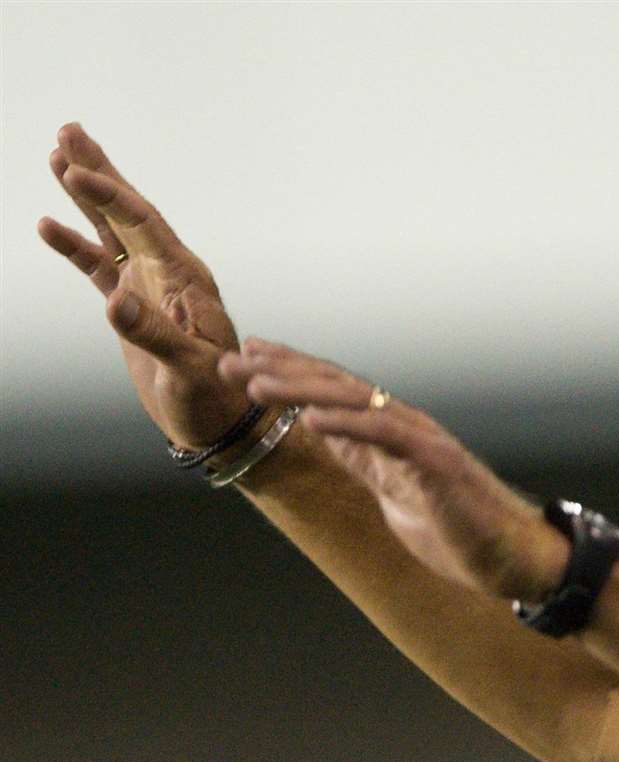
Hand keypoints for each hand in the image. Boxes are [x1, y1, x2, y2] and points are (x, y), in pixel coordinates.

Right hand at [37, 123, 252, 448]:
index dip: (110, 194)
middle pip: (128, 211)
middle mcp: (169, 274)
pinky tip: (48, 225)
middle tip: (68, 130)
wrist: (219, 424)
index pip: (143, 223)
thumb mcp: (187, 370)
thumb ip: (153, 334)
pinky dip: (75, 245)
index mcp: (187, 279)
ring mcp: (149, 288)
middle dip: (99, 171)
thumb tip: (113, 301)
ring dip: (86, 195)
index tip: (75, 168)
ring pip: (111, 230)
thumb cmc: (214, 398)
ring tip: (57, 154)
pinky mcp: (132, 309)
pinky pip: (99, 266)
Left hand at [219, 338, 567, 599]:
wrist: (514, 559)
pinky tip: (310, 416)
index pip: (333, 394)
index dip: (289, 373)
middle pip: (334, 386)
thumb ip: (367, 464)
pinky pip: (385, 435)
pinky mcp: (436, 463)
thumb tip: (330, 441)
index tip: (246, 359)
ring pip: (354, 401)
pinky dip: (347, 422)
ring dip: (301, 389)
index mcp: (391, 437)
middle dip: (280, 370)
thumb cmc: (461, 534)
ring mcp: (422, 441)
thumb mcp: (396, 496)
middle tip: (232, 359)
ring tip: (257, 381)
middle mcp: (404, 427)